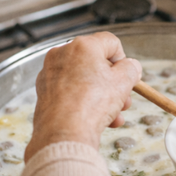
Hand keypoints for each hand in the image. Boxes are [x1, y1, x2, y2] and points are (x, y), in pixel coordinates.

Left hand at [24, 32, 142, 161]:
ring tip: (113, 116)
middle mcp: (63, 53)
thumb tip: (130, 66)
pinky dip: (84, 101)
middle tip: (124, 101)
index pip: (111, 43)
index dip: (123, 60)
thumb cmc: (92, 104)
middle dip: (114, 83)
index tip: (127, 77)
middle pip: (97, 63)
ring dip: (102, 96)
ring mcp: (50, 72)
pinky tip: (95, 119)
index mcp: (83, 46)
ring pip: (85, 79)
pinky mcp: (44, 89)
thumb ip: (131, 68)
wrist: (64, 133)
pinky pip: (71, 90)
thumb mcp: (124, 82)